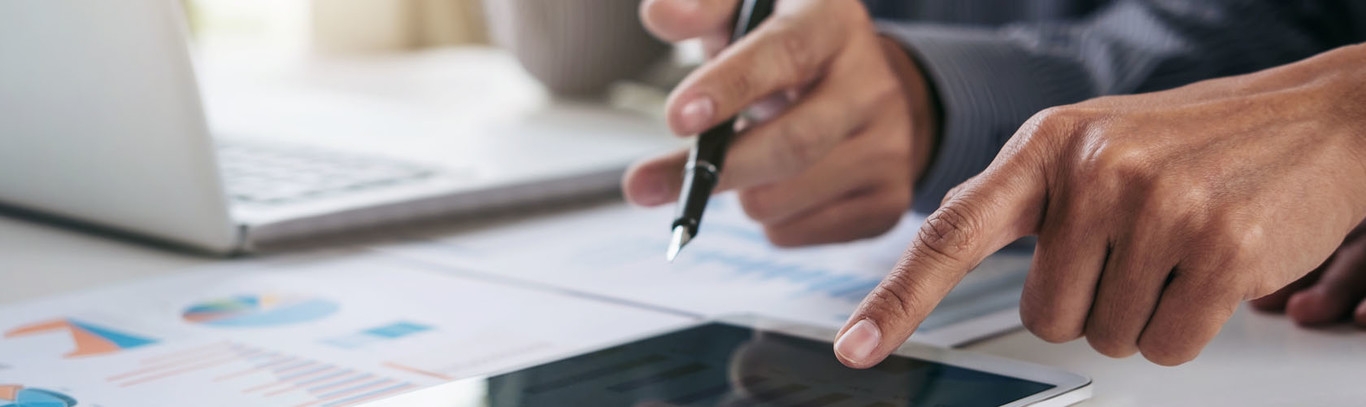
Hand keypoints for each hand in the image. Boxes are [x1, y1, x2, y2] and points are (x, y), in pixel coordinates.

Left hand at [622, 0, 938, 245]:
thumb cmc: (782, 49)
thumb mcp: (744, 11)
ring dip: (739, 193)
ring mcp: (891, 147)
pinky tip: (777, 185)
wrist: (858, 87)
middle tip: (651, 183)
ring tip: (745, 161)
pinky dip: (766, 219)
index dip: (729, 87)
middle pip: (793, 144)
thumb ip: (702, 8)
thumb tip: (660, 15)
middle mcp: (875, 85)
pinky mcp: (887, 199)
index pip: (785, 53)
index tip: (677, 118)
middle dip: (718, 168)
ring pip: (783, 200)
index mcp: (835, 24)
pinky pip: (796, 232)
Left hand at [834, 44, 1365, 366]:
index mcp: (1046, 145)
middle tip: (1139, 251)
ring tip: (1181, 247)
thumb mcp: (1094, 144)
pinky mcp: (1220, 249)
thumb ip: (1028, 196)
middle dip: (1091, 303)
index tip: (856, 347)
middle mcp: (1093, 170)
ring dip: (1144, 312)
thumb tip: (951, 252)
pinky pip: (1167, 345)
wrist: (1317, 119)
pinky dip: (1189, 326)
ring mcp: (1156, 207)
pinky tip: (1214, 267)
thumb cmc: (1193, 141)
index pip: (950, 232)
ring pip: (1108, 336)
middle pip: (1044, 317)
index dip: (898, 299)